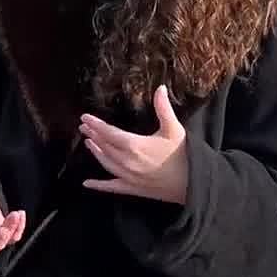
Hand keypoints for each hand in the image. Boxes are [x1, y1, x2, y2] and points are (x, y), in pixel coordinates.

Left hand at [79, 85, 188, 203]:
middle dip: (93, 135)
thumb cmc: (183, 155)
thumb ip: (163, 108)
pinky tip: (87, 184)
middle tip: (84, 127)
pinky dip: (98, 185)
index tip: (85, 117)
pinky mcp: (133, 189)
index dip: (96, 124)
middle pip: (104, 146)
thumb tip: (160, 88)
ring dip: (96, 152)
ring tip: (88, 143)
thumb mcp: (174, 128)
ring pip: (106, 163)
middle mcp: (127, 161)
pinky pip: (111, 187)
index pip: (109, 132)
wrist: (193, 183)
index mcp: (134, 145)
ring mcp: (128, 176)